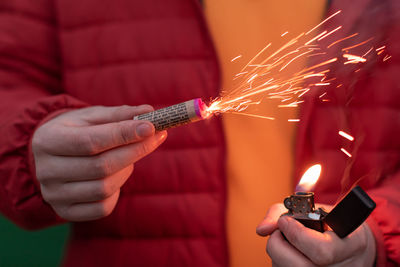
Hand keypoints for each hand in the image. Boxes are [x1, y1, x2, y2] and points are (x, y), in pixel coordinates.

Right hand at [32, 105, 166, 221]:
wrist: (52, 157)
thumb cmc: (76, 131)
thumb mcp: (92, 117)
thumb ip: (119, 114)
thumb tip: (148, 112)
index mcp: (47, 140)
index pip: (90, 141)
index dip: (123, 135)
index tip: (151, 127)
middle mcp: (46, 171)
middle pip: (100, 166)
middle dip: (135, 151)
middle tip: (156, 137)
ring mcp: (54, 195)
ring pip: (104, 188)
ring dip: (126, 171)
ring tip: (129, 156)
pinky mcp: (66, 211)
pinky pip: (102, 207)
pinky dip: (117, 191)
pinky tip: (117, 175)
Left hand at [256, 203, 375, 266]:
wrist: (350, 247)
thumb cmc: (329, 223)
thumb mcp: (316, 209)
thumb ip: (284, 211)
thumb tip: (262, 229)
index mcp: (352, 244)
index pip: (322, 250)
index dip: (297, 235)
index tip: (285, 221)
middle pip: (299, 266)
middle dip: (278, 245)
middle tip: (277, 231)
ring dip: (277, 253)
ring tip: (285, 240)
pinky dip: (279, 262)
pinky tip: (288, 253)